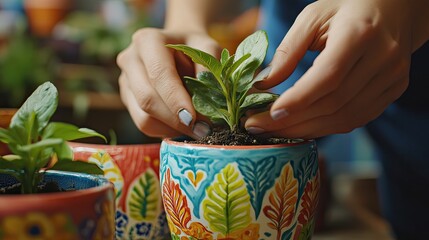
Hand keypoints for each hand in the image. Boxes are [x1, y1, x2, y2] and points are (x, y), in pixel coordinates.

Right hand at [117, 28, 218, 137]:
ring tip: (197, 130)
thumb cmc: (196, 47)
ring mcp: (125, 82)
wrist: (180, 48)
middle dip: (175, 120)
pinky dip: (166, 131)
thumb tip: (209, 102)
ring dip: (172, 129)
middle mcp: (130, 60)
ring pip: (143, 117)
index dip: (176, 100)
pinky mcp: (128, 100)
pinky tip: (184, 127)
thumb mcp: (208, 49)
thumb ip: (209, 70)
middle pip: (147, 99)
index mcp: (148, 41)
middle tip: (202, 131)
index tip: (194, 119)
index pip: (160, 75)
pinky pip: (144, 124)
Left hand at [246, 0, 427, 138]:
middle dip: (293, 121)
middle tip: (259, 128)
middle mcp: (382, 58)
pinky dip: (326, 127)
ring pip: (345, 117)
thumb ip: (287, 51)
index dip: (299, 99)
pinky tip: (303, 127)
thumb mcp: (312, 18)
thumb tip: (263, 85)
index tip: (270, 114)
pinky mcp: (394, 90)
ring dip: (306, 129)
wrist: (394, 8)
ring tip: (275, 132)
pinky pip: (357, 119)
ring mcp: (392, 77)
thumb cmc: (346, 8)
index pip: (328, 76)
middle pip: (334, 103)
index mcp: (360, 33)